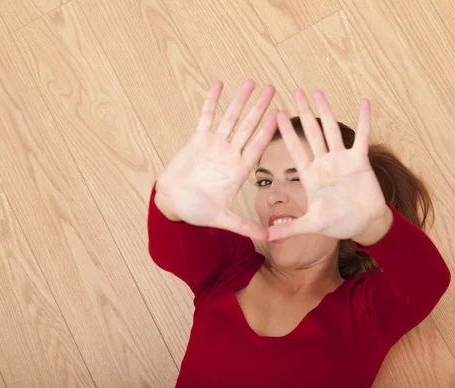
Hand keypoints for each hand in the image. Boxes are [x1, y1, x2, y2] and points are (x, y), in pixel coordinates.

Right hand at [155, 80, 276, 240]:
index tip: (281, 114)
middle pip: (248, 126)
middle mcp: (230, 154)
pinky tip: (219, 85)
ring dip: (240, 100)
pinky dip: (212, 101)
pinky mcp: (197, 139)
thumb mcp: (222, 219)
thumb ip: (244, 226)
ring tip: (252, 82)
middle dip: (259, 107)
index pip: (257, 146)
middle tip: (272, 88)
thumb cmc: (197, 211)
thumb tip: (268, 238)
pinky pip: (206, 116)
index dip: (268, 130)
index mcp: (239, 170)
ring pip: (230, 117)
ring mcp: (214, 145)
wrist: (173, 203)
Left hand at [267, 89, 392, 243]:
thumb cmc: (338, 224)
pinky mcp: (360, 160)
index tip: (275, 113)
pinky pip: (362, 136)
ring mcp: (342, 160)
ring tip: (318, 92)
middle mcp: (324, 163)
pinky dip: (364, 120)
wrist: (364, 225)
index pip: (294, 149)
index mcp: (310, 176)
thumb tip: (266, 238)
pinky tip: (364, 102)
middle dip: (303, 113)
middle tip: (295, 91)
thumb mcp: (311, 226)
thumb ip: (289, 230)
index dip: (285, 132)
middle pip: (311, 133)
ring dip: (326, 111)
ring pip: (332, 130)